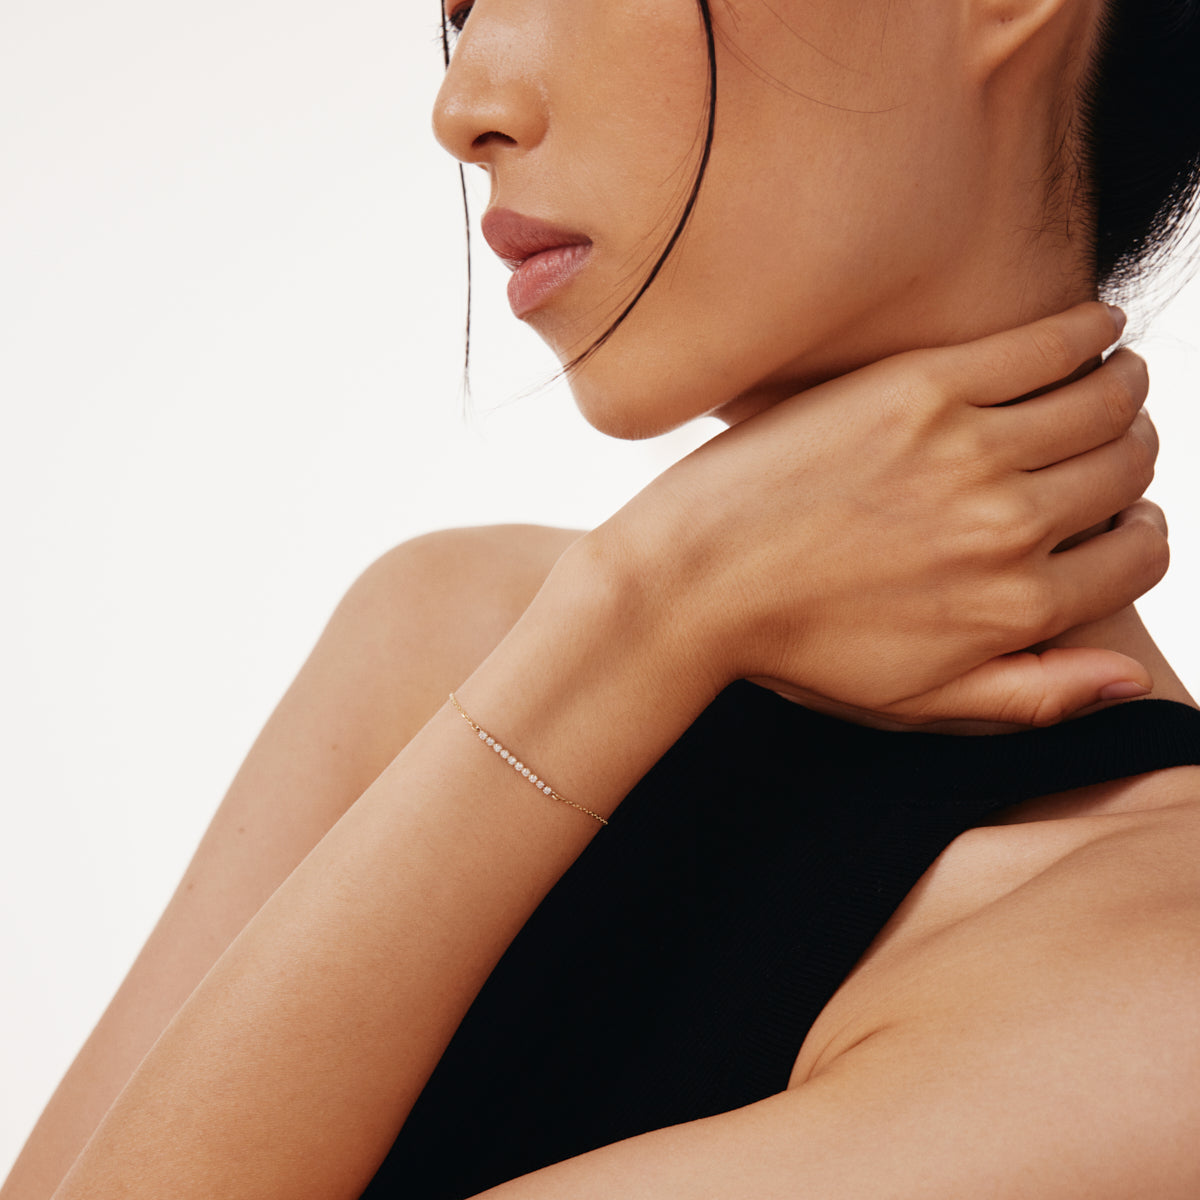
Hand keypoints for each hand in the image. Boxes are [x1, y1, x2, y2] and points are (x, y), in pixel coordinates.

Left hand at [596, 302, 1164, 725]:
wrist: (692, 581)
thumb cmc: (795, 646)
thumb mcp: (916, 703)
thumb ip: (1032, 692)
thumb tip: (1134, 678)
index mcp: (1015, 609)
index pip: (1137, 558)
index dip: (1135, 534)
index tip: (1116, 516)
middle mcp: (1008, 528)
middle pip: (1125, 468)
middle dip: (1130, 455)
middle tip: (1107, 442)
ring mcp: (967, 450)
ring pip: (1103, 399)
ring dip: (1120, 387)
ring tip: (1107, 381)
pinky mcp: (921, 387)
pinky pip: (1046, 342)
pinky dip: (1086, 329)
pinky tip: (1091, 325)